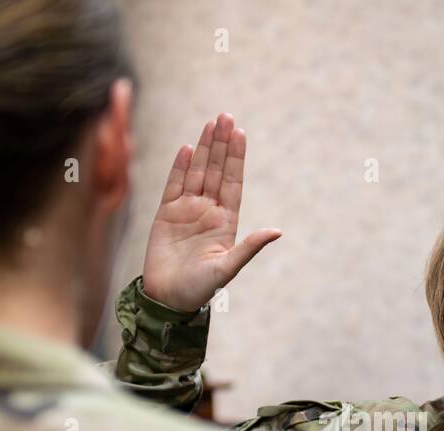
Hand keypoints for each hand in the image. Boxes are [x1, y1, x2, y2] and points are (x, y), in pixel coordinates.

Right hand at [141, 113, 280, 312]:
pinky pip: (173, 184)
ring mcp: (187, 210)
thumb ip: (250, 247)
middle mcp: (208, 211)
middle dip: (221, 144)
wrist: (168, 299)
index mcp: (226, 221)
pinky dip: (179, 167)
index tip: (240, 133)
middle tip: (226, 116)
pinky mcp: (166, 214)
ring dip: (203, 149)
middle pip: (215, 171)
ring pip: (196, 173)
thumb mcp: (228, 268)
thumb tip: (277, 231)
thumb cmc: (199, 288)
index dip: (236, 158)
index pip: (232, 182)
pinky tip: (186, 148)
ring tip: (210, 124)